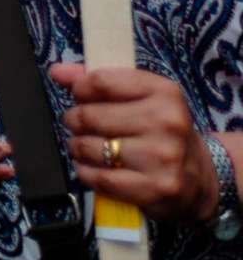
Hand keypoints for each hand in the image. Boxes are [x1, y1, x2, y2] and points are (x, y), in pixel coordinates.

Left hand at [54, 62, 224, 222]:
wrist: (200, 179)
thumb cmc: (161, 132)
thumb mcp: (141, 98)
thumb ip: (99, 81)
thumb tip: (58, 71)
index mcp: (164, 93)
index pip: (100, 81)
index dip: (79, 89)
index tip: (80, 96)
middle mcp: (167, 122)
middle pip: (89, 115)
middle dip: (75, 121)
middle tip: (80, 126)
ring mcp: (162, 157)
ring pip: (89, 147)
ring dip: (78, 148)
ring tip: (87, 148)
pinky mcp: (155, 188)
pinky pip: (99, 178)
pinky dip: (86, 173)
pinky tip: (92, 169)